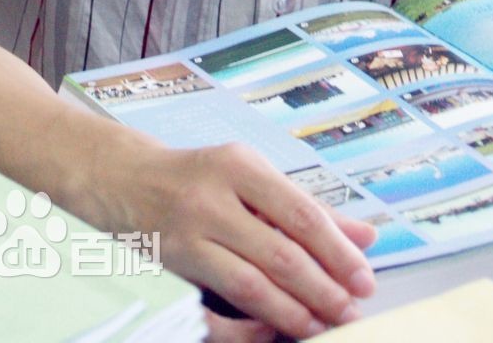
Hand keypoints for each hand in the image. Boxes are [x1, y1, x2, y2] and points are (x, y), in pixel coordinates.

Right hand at [113, 136, 376, 338]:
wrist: (127, 180)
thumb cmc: (201, 177)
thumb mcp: (252, 176)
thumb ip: (309, 206)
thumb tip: (365, 236)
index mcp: (238, 166)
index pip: (300, 212)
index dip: (337, 250)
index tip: (364, 277)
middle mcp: (211, 199)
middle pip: (279, 254)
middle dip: (322, 289)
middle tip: (351, 310)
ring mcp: (185, 237)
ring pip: (249, 286)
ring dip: (293, 313)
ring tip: (323, 325)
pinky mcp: (167, 271)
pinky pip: (210, 313)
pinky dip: (245, 329)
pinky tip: (272, 331)